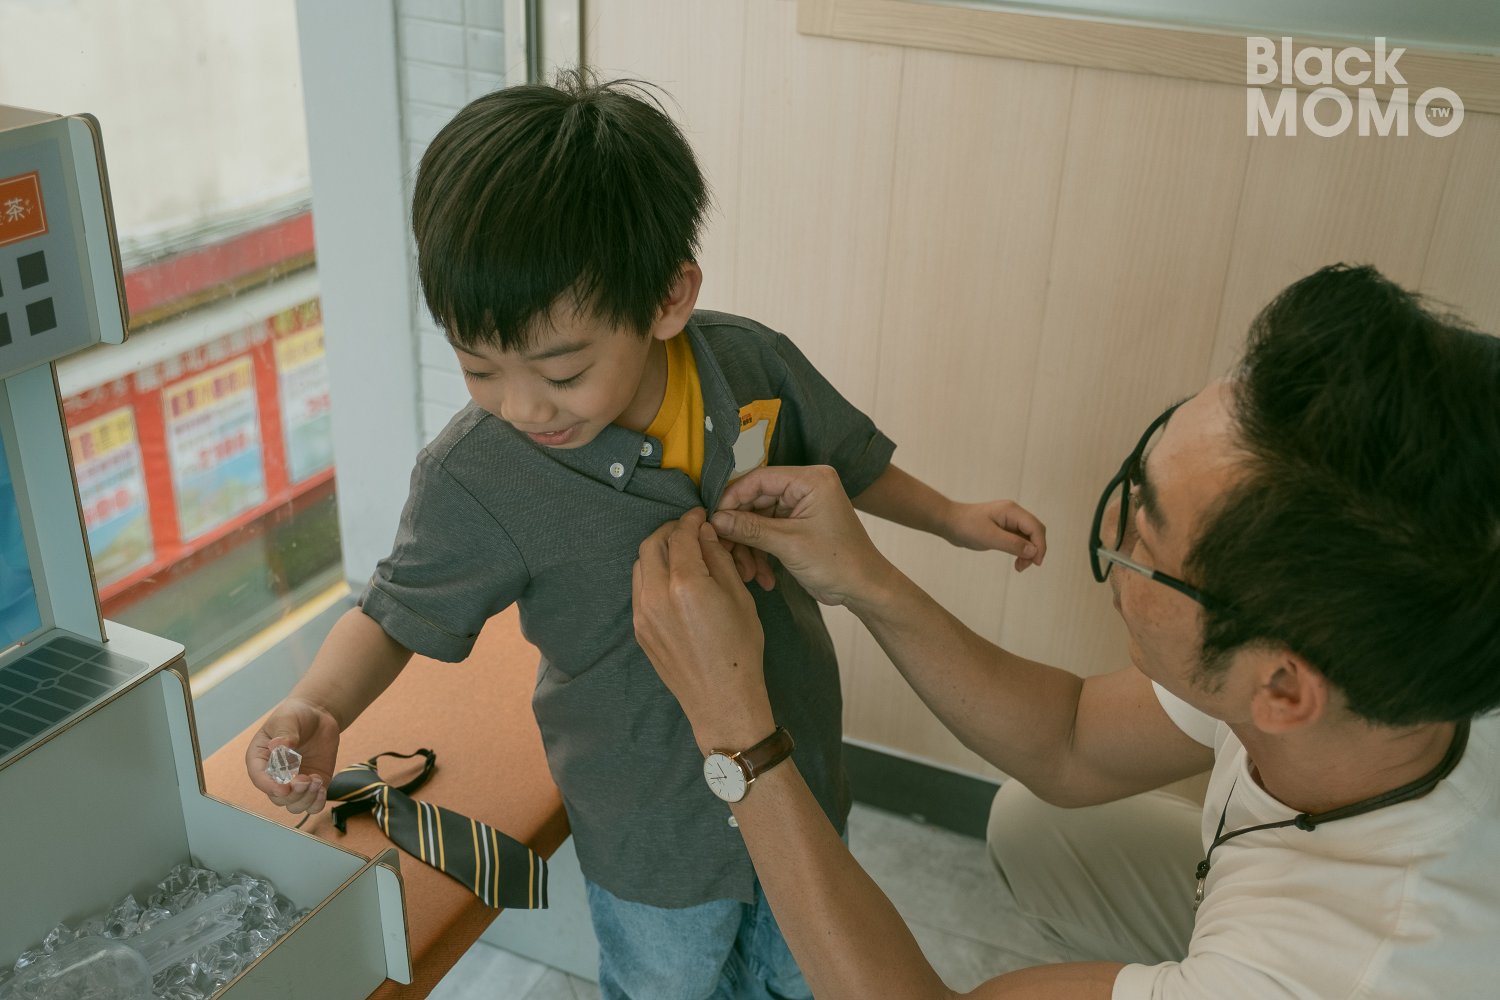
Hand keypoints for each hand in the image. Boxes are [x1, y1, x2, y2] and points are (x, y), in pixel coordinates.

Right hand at [244, 696, 339, 815]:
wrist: (317, 716)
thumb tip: (278, 746)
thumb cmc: (295, 716)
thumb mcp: (286, 720)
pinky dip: (317, 803)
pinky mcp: (312, 786)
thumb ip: (284, 734)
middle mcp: (275, 776)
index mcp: (260, 760)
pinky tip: (322, 788)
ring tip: (316, 780)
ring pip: (294, 805)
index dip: (270, 786)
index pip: (260, 778)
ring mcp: (294, 783)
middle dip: (292, 793)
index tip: (284, 788)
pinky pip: (312, 806)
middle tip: (307, 779)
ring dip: (306, 799)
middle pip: (278, 798)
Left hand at [633, 509, 773, 750]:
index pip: (680, 536)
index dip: (690, 520)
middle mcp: (656, 595)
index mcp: (685, 584)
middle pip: (651, 545)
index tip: (699, 515)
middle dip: (669, 531)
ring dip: (657, 552)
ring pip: (640, 566)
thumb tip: (705, 534)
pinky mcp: (639, 629)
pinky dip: (652, 575)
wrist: (721, 698)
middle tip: (688, 531)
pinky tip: (672, 581)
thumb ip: (718, 560)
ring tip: (680, 554)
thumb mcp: (739, 597)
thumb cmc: (740, 649)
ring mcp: (643, 614)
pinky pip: (639, 590)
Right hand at [710, 465, 895, 607]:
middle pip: (755, 500)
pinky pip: (768, 531)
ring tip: (746, 572)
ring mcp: (801, 506)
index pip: (759, 479)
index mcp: (810, 480)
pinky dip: (760, 552)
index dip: (732, 498)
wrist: (863, 588)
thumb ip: (750, 528)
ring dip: (749, 546)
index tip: (713, 520)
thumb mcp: (789, 544)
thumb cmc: (838, 562)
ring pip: (758, 519)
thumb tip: (716, 519)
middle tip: (724, 550)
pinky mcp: (798, 525)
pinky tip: (760, 576)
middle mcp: (805, 487)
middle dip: (740, 529)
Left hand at [941, 499, 1047, 570]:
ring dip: (1028, 552)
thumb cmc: (966, 526)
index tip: (1036, 563)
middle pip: (1035, 531)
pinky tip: (1016, 561)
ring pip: (1028, 537)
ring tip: (1019, 567)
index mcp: (1012, 511)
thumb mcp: (989, 537)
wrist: (949, 522)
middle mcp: (1013, 514)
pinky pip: (1019, 540)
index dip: (1040, 545)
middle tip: (1025, 566)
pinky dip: (1020, 551)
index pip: (1035, 527)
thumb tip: (1034, 551)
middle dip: (1035, 549)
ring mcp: (1009, 521)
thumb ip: (1012, 544)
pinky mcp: (1003, 529)